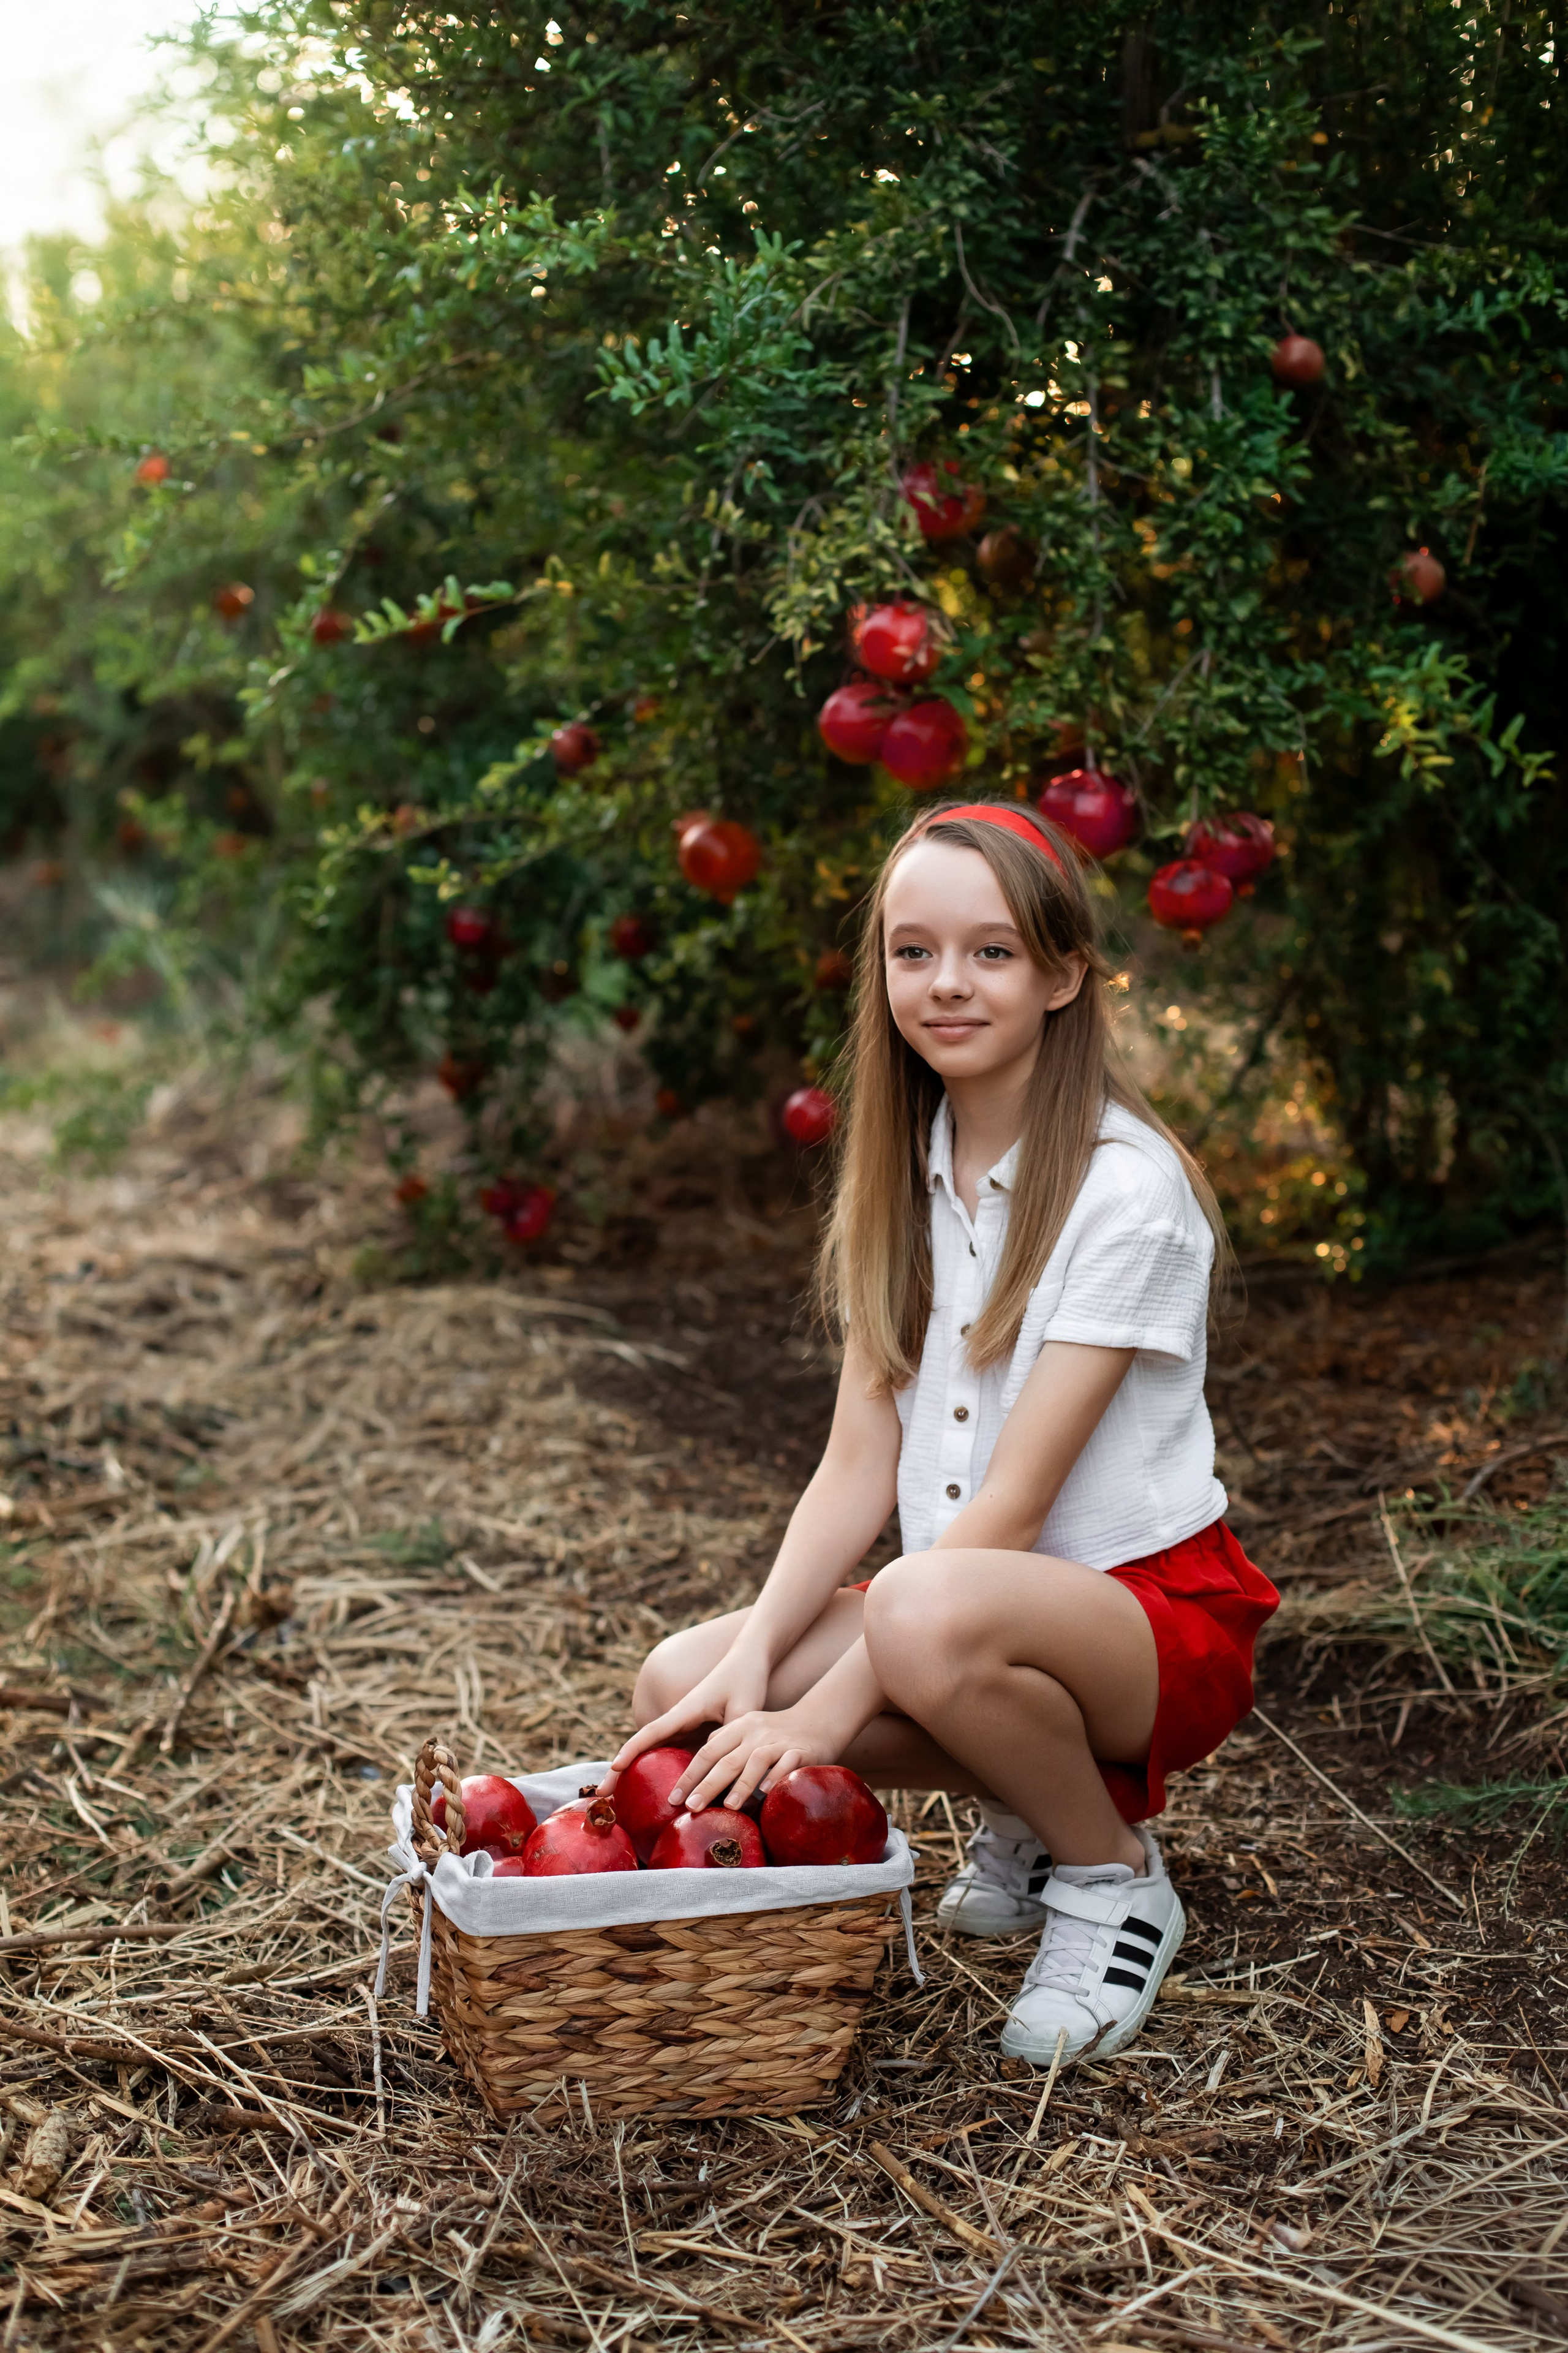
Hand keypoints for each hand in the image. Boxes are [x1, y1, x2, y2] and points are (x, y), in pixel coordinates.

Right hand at [606, 1651, 769, 1783]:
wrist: (748, 1660)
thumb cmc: (745, 1678)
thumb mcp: (744, 1706)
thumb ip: (735, 1736)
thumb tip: (729, 1769)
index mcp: (685, 1711)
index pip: (652, 1732)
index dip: (632, 1750)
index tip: (614, 1767)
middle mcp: (678, 1719)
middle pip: (643, 1746)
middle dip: (620, 1769)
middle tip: (600, 1794)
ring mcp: (684, 1727)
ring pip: (654, 1752)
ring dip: (634, 1773)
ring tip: (615, 1800)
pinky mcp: (694, 1733)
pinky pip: (672, 1755)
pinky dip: (659, 1772)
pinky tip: (655, 1794)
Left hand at [670, 1705, 840, 1814]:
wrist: (819, 1720)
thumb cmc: (776, 1733)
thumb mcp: (746, 1731)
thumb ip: (724, 1745)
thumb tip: (697, 1770)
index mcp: (738, 1727)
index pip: (708, 1752)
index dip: (689, 1775)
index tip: (673, 1798)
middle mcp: (755, 1732)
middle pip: (727, 1759)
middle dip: (707, 1784)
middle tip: (691, 1807)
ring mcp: (778, 1741)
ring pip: (756, 1761)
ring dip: (741, 1784)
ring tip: (729, 1806)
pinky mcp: (801, 1750)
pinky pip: (787, 1763)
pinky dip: (776, 1777)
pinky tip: (766, 1792)